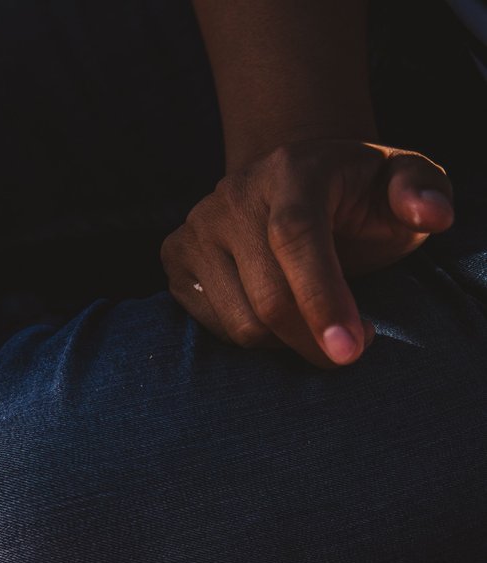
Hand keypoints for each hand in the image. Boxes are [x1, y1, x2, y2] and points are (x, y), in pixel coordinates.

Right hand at [161, 140, 452, 366]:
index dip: (322, 299)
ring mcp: (195, 227)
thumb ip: (424, 190)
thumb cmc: (357, 194)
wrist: (293, 185)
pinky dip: (255, 337)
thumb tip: (430, 215)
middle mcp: (231, 195)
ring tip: (318, 326)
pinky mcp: (174, 256)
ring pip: (239, 321)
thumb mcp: (404, 181)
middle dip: (314, 339)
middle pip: (266, 295)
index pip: (295, 238)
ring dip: (287, 342)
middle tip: (352, 350)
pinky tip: (279, 316)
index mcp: (290, 169)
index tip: (352, 349)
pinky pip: (212, 325)